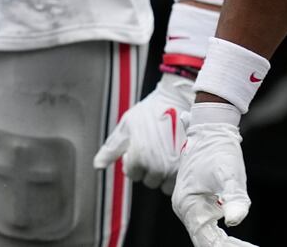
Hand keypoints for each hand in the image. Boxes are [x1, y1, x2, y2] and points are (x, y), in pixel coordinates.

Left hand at [95, 73, 194, 190]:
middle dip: (147, 169)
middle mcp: (157, 166)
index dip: (133, 161)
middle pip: (149, 182)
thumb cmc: (148, 113)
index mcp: (139, 157)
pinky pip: (178, 183)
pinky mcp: (189, 167)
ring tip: (163, 155)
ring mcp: (175, 168)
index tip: (137, 148)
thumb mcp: (125, 127)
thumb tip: (97, 166)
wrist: (176, 102)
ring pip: (164, 185)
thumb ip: (110, 150)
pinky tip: (174, 158)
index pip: (133, 175)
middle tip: (151, 150)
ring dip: (162, 175)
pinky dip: (175, 175)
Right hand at [172, 103, 257, 246]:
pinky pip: (206, 224)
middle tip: (246, 246)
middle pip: (203, 238)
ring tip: (243, 244)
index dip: (223, 246)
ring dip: (222, 240)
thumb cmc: (219, 150)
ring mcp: (187, 204)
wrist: (210, 131)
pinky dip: (219, 232)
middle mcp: (183, 206)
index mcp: (186, 203)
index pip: (204, 238)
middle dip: (223, 244)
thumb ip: (235, 198)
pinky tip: (235, 233)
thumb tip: (235, 221)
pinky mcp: (194, 201)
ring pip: (204, 232)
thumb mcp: (231, 174)